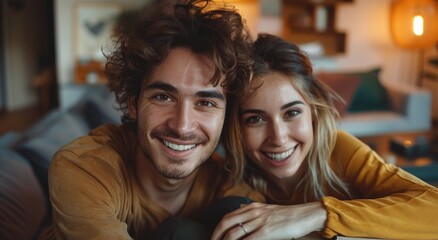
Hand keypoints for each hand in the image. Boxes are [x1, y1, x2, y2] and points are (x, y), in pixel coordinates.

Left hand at [211, 201, 326, 239]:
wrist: (306, 215)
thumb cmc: (288, 215)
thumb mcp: (267, 208)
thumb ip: (253, 209)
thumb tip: (240, 208)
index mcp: (252, 207)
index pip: (228, 217)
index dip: (217, 229)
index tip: (214, 238)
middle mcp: (253, 212)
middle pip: (226, 224)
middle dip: (216, 236)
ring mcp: (259, 221)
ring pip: (234, 234)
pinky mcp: (266, 231)